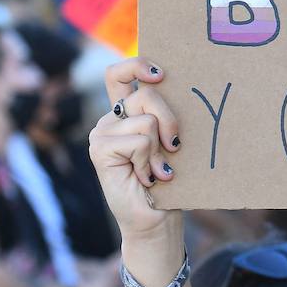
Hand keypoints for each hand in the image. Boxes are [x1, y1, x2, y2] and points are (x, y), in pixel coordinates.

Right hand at [88, 58, 181, 243]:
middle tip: (175, 147)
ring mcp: (102, 133)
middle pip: (147, 95)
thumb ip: (166, 119)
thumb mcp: (170, 144)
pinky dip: (149, 161)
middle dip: (171, 119)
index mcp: (126, 113)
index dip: (137, 65)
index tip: (161, 74)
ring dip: (160, 150)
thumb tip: (187, 93)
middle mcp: (111, 119)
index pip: (120, 75)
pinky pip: (139, 141)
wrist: (156, 221)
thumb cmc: (169, 183)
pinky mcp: (100, 149)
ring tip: (156, 171)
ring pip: (147, 120)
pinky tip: (146, 178)